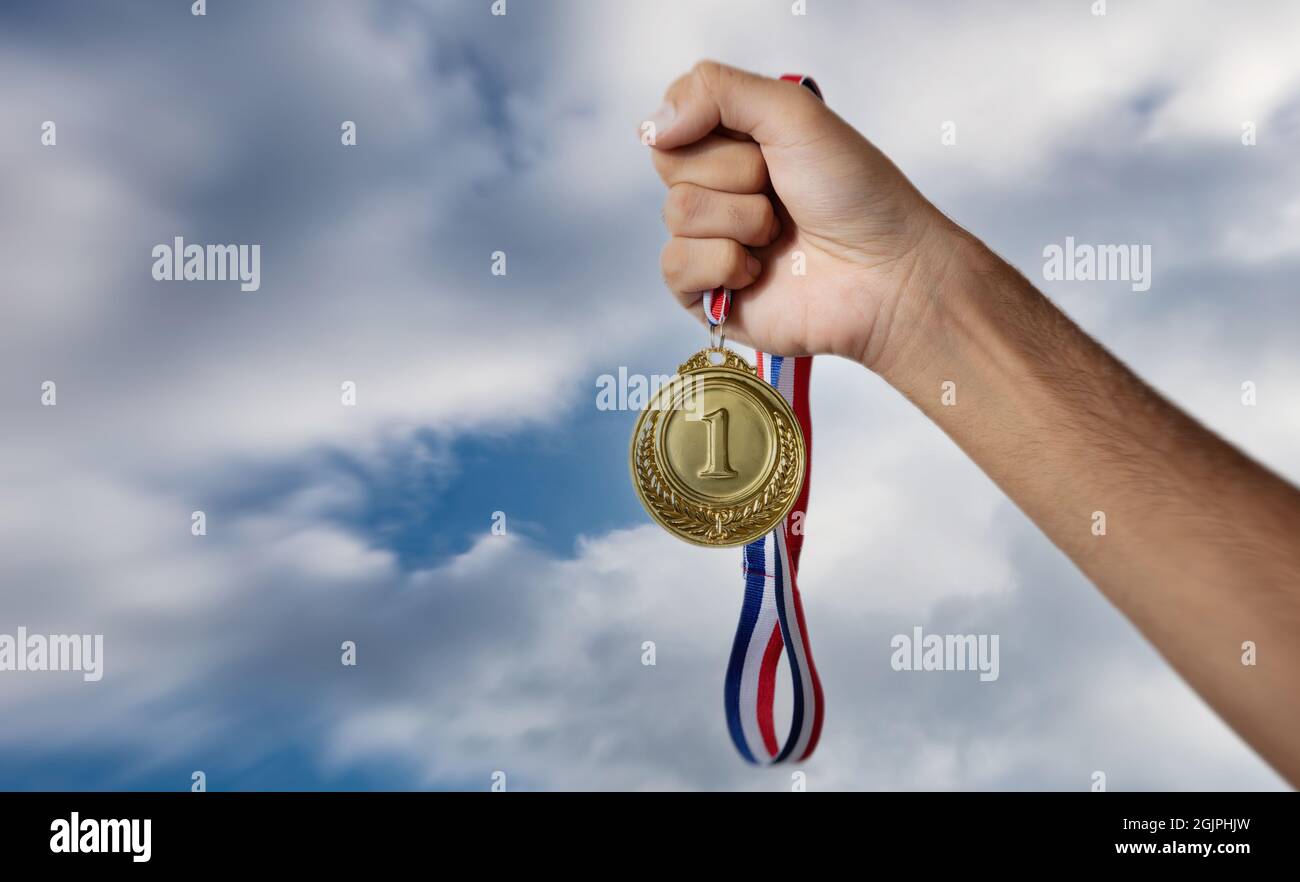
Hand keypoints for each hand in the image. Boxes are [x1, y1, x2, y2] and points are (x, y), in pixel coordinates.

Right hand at [645, 61, 952, 366]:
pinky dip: (724, 264)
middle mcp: (718, 189)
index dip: (708, 126)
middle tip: (780, 189)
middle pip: (669, 162)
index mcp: (735, 143)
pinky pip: (675, 265)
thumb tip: (651, 128)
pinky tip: (759, 273)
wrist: (885, 272)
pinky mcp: (705, 295)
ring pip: (676, 212)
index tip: (759, 139)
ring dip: (741, 219)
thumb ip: (716, 90)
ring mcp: (709, 241)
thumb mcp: (792, 112)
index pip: (674, 119)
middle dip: (735, 172)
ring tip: (779, 235)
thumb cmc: (854, 193)